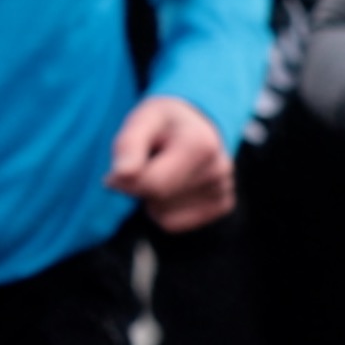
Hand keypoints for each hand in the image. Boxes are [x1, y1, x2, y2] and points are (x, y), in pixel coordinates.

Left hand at [107, 97, 232, 231]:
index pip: (151, 184)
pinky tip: (173, 185)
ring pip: (163, 216)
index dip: (125, 179)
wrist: (195, 122)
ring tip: (164, 170)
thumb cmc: (163, 122)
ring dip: (152, 198)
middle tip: (147, 162)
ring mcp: (223, 190)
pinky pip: (173, 224)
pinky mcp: (222, 206)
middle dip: (140, 186)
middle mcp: (219, 169)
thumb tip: (120, 175)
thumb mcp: (141, 120)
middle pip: (157, 200)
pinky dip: (163, 210)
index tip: (121, 166)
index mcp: (201, 145)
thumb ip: (128, 145)